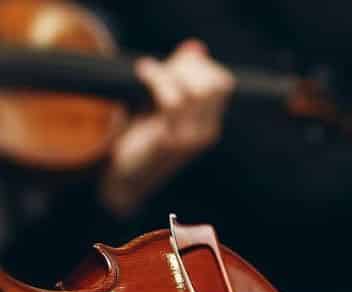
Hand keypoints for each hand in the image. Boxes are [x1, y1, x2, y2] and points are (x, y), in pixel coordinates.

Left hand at [100, 39, 234, 215]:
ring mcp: (192, 138)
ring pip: (198, 90)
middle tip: (160, 68)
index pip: (223, 83)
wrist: (124, 180)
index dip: (202, 65)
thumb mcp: (162, 104)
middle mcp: (207, 132)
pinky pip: (174, 101)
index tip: (174, 62)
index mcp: (209, 124)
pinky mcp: (172, 141)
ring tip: (147, 71)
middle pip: (216, 83)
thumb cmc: (139, 140)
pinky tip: (142, 74)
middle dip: (187, 66)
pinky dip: (157, 80)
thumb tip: (196, 47)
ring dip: (170, 73)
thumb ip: (180, 77)